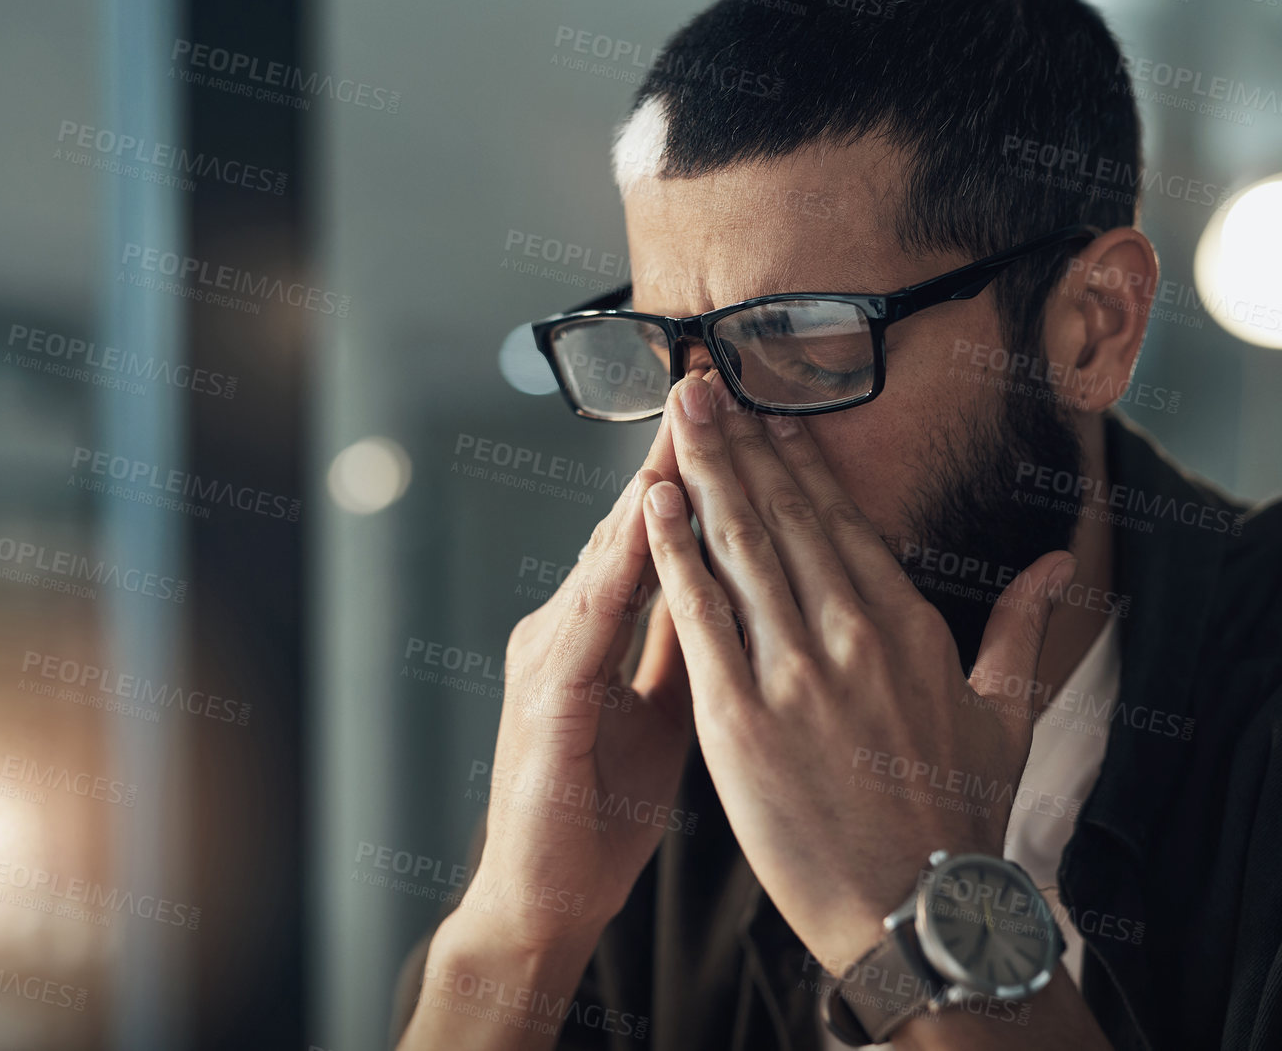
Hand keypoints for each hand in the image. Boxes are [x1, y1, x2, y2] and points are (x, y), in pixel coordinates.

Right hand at [459, 414, 694, 955]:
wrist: (541, 899)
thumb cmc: (598, 810)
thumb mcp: (664, 713)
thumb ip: (684, 645)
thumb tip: (735, 587)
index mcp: (598, 630)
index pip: (657, 534)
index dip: (698, 474)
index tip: (740, 415)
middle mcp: (566, 628)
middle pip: (629, 527)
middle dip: (673, 455)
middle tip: (711, 382)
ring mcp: (548, 659)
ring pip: (605, 559)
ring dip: (643, 494)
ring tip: (680, 432)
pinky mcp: (543, 704)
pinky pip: (584, 628)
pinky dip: (614, 576)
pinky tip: (641, 536)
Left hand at [641, 374, 1074, 976]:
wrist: (917, 912)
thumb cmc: (960, 820)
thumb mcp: (1007, 714)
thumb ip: (1024, 626)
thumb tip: (1060, 560)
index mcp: (907, 625)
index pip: (840, 519)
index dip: (797, 457)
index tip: (767, 409)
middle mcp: (850, 633)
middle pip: (783, 514)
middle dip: (738, 440)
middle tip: (699, 380)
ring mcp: (793, 671)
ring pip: (739, 546)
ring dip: (703, 471)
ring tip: (674, 414)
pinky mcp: (740, 715)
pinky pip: (700, 614)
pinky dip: (673, 552)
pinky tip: (652, 502)